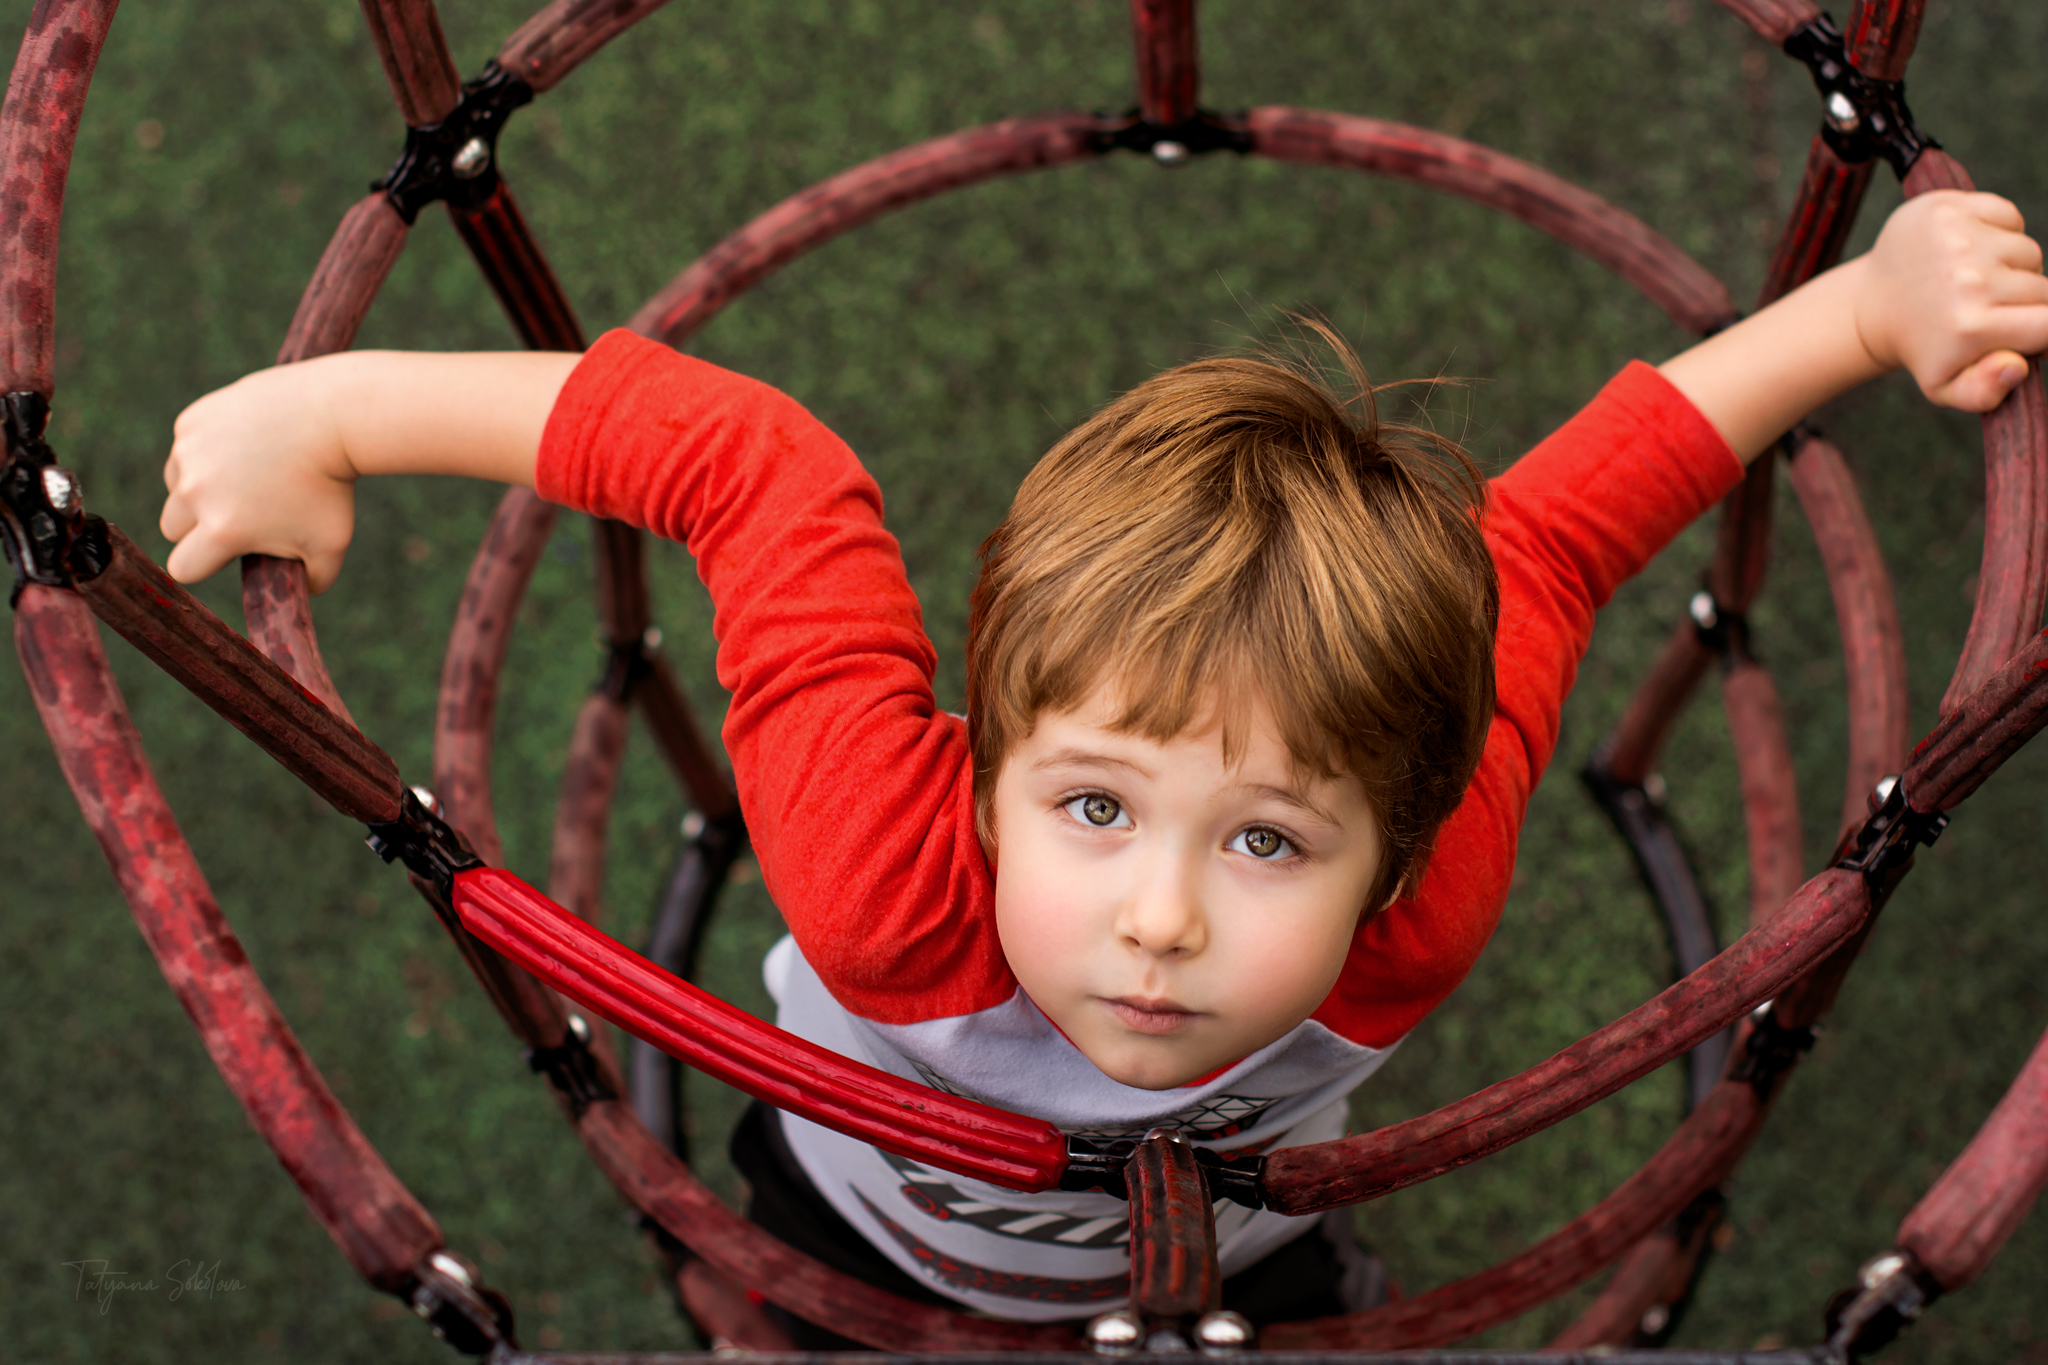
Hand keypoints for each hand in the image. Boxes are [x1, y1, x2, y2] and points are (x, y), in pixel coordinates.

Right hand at [161, 360, 356, 590]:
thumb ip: (312, 580)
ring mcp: (188, 453)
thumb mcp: (331, 545)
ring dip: (199, 488)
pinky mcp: (190, 422)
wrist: (332, 417)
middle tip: (240, 512)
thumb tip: (299, 590)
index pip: (184, 568)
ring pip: (176, 485)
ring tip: (247, 477)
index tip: (224, 553)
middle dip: (198, 527)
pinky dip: (206, 451)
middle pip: (173, 527)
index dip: (203, 564)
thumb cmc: (332, 486)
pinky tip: (245, 445)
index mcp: (222, 530)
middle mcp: (195, 493)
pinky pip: (185, 449)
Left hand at [1853, 190, 2047, 411]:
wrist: (1874, 304)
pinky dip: (2001, 232)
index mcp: (1970, 326)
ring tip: (1976, 283)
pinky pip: (2010, 217)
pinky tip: (1969, 252)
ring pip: (2029, 252)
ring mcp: (1956, 239)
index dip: (2042, 331)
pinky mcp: (1946, 208)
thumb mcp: (1945, 387)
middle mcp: (1967, 280)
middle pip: (2044, 288)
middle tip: (1989, 310)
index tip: (2022, 331)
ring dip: (2013, 268)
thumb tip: (2017, 366)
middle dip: (2028, 302)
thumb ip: (1985, 392)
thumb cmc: (1923, 347)